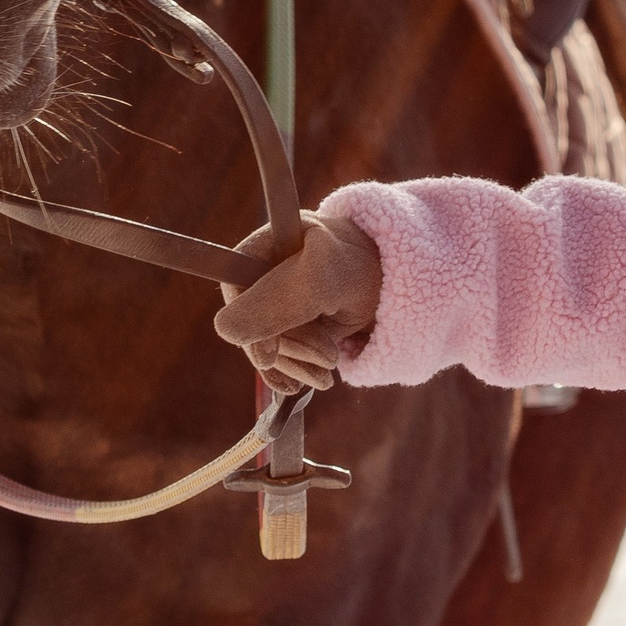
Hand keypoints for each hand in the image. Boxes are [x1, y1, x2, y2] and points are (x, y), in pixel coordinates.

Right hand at [213, 209, 382, 391]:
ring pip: (267, 344)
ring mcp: (277, 300)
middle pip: (252, 321)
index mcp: (270, 243)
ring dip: (297, 365)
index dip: (248, 322)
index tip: (267, 356)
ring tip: (329, 370)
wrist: (400, 284)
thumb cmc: (369, 269)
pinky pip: (278, 357)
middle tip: (329, 356)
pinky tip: (308, 382)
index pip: (236, 286)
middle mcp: (267, 271)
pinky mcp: (291, 325)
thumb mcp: (328, 281)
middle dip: (289, 348)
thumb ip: (281, 302)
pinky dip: (294, 373)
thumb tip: (225, 332)